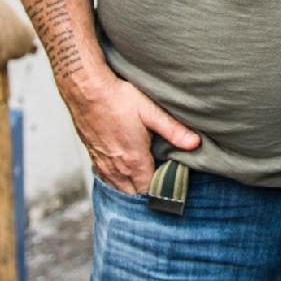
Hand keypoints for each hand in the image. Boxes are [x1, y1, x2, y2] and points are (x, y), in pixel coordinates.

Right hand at [60, 60, 200, 193]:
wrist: (85, 89)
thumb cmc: (118, 98)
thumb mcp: (151, 111)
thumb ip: (174, 130)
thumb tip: (195, 143)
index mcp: (133, 160)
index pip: (149, 189)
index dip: (160, 187)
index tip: (170, 179)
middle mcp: (116, 167)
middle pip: (133, 191)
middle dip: (146, 189)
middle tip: (160, 177)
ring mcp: (102, 162)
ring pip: (117, 185)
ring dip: (129, 184)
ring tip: (143, 174)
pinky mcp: (92, 154)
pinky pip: (105, 176)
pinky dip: (115, 177)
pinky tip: (123, 167)